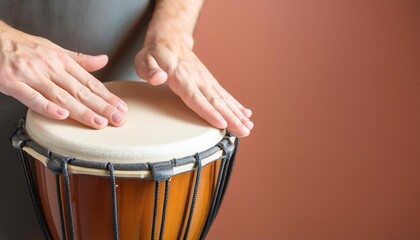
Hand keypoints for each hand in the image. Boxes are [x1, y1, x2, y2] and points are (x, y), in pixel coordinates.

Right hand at [0, 22, 127, 128]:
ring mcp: (32, 76)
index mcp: (62, 62)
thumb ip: (80, 60)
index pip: (90, 82)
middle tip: (118, 118)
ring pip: (61, 96)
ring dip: (82, 111)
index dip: (107, 96)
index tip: (121, 108)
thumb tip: (103, 60)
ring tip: (98, 122)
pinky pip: (32, 97)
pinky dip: (47, 107)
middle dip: (102, 106)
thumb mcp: (56, 50)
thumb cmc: (25, 46)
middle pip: (81, 91)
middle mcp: (51, 68)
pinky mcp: (13, 83)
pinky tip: (62, 115)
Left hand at [135, 34, 252, 136]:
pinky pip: (225, 95)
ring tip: (248, 127)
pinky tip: (245, 114)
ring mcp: (206, 80)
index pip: (196, 97)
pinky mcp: (210, 82)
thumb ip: (150, 70)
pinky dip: (236, 105)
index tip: (221, 123)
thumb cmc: (155, 53)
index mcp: (181, 76)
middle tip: (244, 131)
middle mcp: (198, 79)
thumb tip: (158, 78)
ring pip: (223, 99)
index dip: (208, 111)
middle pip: (215, 101)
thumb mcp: (144, 59)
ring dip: (237, 114)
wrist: (170, 38)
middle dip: (230, 118)